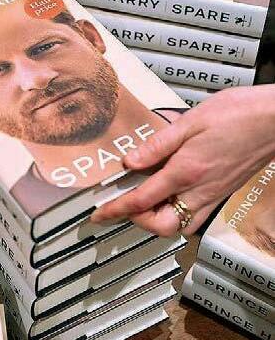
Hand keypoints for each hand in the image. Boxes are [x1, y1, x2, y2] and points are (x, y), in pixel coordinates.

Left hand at [91, 85, 274, 236]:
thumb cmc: (240, 114)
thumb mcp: (190, 121)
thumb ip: (157, 145)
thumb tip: (130, 160)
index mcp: (185, 171)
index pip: (141, 200)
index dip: (115, 210)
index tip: (99, 214)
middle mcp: (199, 190)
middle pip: (161, 226)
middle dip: (137, 221)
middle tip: (123, 204)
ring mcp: (213, 195)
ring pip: (179, 226)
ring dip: (157, 219)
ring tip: (143, 200)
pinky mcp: (222, 193)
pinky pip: (195, 216)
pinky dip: (176, 213)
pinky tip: (168, 195)